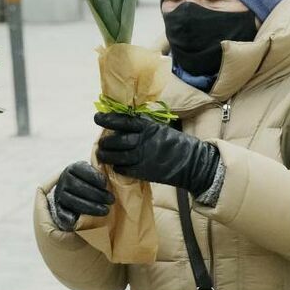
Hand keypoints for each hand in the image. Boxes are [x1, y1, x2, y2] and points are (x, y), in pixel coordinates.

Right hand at [51, 161, 112, 230]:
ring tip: (105, 211)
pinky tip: (75, 221)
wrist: (73, 191)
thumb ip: (100, 170)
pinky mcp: (58, 207)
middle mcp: (64, 180)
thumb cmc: (89, 181)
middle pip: (78, 186)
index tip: (105, 183)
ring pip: (72, 200)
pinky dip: (66, 217)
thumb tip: (112, 168)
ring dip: (90, 207)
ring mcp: (60, 194)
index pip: (81, 170)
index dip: (93, 176)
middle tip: (111, 200)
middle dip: (96, 194)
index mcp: (72, 169)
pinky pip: (61, 212)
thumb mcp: (93, 172)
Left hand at [95, 112, 219, 192]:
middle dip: (105, 142)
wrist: (192, 162)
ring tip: (102, 155)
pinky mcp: (144, 171)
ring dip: (106, 156)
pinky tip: (116, 166)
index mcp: (148, 127)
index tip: (97, 118)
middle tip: (101, 144)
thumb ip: (142, 127)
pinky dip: (118, 168)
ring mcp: (143, 156)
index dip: (108, 119)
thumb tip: (121, 125)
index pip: (123, 121)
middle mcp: (144, 140)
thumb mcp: (160, 129)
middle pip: (116, 140)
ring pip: (117, 156)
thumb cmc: (175, 143)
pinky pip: (124, 169)